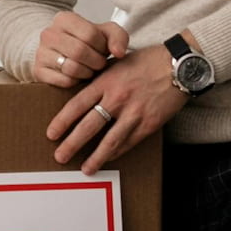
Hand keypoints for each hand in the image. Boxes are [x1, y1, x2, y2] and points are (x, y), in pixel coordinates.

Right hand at [32, 8, 128, 90]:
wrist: (62, 52)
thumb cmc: (87, 42)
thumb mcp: (105, 33)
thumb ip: (118, 37)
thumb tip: (119, 52)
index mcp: (64, 19)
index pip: (90, 34)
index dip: (102, 46)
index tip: (103, 50)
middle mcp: (48, 33)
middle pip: (79, 51)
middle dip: (96, 62)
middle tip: (99, 63)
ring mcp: (41, 53)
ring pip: (71, 68)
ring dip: (87, 73)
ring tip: (89, 69)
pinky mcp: (38, 71)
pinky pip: (64, 81)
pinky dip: (76, 82)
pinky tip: (78, 76)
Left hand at [48, 44, 187, 172]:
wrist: (179, 66)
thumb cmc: (148, 61)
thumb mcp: (118, 62)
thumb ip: (100, 78)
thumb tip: (83, 93)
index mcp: (106, 82)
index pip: (77, 105)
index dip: (62, 122)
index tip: (51, 134)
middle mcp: (117, 98)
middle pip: (89, 126)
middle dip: (72, 144)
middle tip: (59, 157)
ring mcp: (134, 113)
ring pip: (109, 141)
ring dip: (95, 157)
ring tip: (85, 169)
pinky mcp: (149, 123)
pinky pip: (128, 142)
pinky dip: (116, 152)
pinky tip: (108, 159)